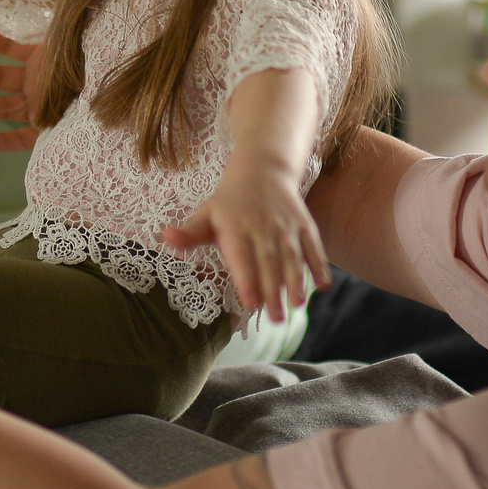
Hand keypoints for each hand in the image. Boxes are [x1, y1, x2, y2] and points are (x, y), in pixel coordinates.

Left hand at [160, 157, 331, 322]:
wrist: (263, 170)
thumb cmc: (229, 202)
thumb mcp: (206, 214)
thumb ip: (189, 234)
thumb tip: (165, 238)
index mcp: (236, 228)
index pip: (242, 257)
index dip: (247, 280)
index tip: (250, 303)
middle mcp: (263, 227)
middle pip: (269, 262)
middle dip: (272, 291)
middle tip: (275, 318)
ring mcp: (287, 226)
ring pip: (293, 256)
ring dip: (297, 280)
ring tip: (298, 303)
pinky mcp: (305, 226)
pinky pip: (313, 247)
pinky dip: (319, 265)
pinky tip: (322, 286)